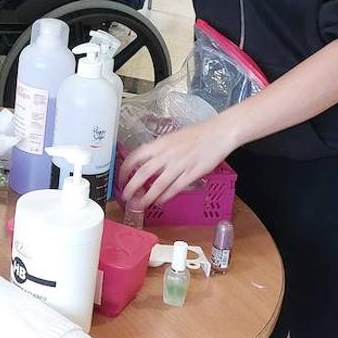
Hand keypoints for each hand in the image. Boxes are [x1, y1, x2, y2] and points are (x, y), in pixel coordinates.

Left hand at [120, 117, 238, 206]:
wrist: (217, 133)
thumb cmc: (195, 134)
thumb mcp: (170, 138)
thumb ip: (158, 150)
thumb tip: (146, 161)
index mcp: (159, 144)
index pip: (135, 157)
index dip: (125, 170)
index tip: (120, 179)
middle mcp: (166, 155)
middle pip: (144, 173)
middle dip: (132, 187)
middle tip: (126, 197)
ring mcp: (179, 165)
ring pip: (159, 184)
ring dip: (148, 196)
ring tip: (140, 204)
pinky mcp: (192, 174)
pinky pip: (176, 187)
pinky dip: (166, 196)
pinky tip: (160, 201)